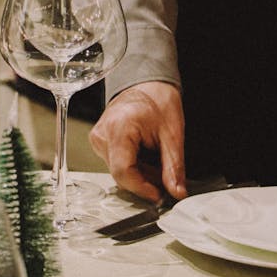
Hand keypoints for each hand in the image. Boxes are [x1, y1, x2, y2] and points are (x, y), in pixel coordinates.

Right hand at [89, 81, 186, 202]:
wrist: (146, 81)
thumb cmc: (159, 99)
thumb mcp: (173, 134)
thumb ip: (174, 166)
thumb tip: (177, 193)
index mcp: (118, 128)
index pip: (123, 171)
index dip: (142, 188)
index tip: (160, 195)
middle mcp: (102, 135)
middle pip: (121, 174)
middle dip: (145, 182)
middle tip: (167, 180)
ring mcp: (98, 138)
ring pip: (119, 171)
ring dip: (141, 175)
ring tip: (160, 165)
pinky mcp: (100, 141)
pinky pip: (116, 163)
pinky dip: (135, 166)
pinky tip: (149, 159)